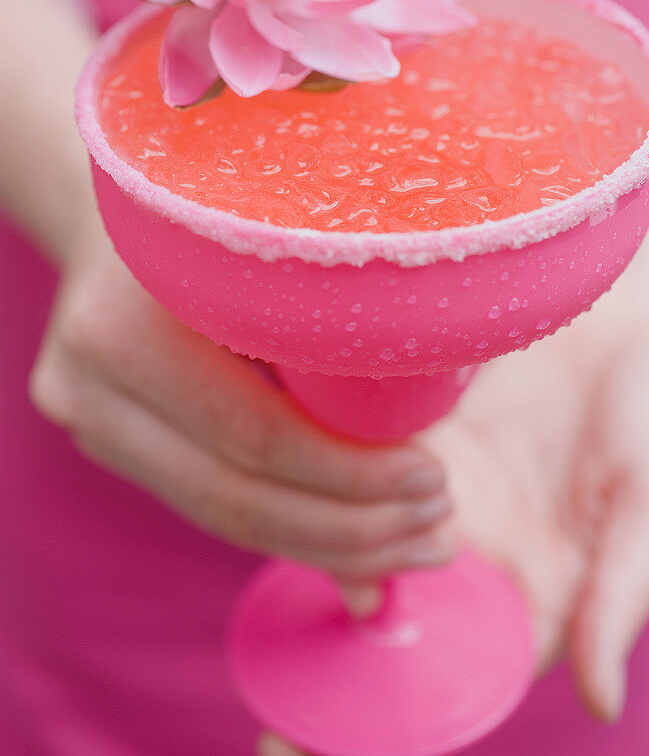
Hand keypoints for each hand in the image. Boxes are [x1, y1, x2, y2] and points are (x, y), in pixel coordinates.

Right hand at [29, 220, 452, 580]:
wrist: (122, 212)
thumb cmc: (225, 208)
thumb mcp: (272, 234)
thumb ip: (332, 310)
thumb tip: (454, 388)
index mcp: (126, 322)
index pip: (253, 434)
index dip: (352, 474)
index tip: (436, 478)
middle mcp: (88, 382)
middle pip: (234, 496)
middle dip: (352, 528)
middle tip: (439, 530)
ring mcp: (89, 420)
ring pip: (221, 517)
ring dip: (331, 546)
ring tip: (418, 547)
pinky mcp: (111, 443)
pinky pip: (209, 506)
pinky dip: (292, 530)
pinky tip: (360, 545)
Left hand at [261, 261, 648, 755]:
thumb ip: (619, 598)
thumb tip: (595, 702)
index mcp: (535, 590)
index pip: (455, 672)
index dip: (385, 723)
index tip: (304, 747)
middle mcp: (479, 546)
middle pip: (389, 616)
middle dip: (326, 658)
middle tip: (260, 695)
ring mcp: (443, 482)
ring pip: (359, 537)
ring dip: (312, 556)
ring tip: (267, 560)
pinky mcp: (420, 420)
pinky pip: (357, 457)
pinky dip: (324, 472)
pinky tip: (287, 472)